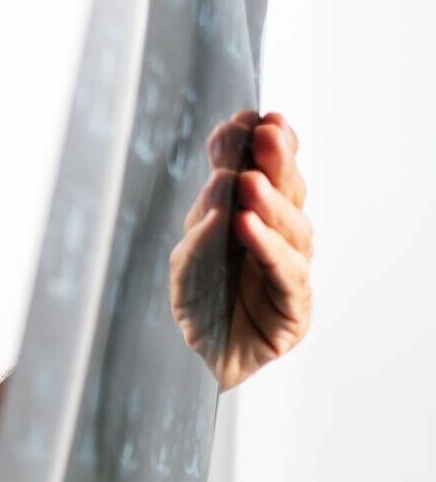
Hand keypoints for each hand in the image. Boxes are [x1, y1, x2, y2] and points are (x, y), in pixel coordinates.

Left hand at [171, 110, 312, 390]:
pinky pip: (286, 273)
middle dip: (277, 160)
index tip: (252, 116)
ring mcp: (290, 272)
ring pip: (292, 229)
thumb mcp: (187, 257)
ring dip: (270, 202)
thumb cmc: (195, 307)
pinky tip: (249, 226)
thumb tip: (220, 181)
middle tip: (266, 132)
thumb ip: (202, 221)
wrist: (191, 366)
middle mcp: (278, 240)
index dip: (263, 145)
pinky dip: (267, 248)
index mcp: (253, 219)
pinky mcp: (295, 309)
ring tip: (249, 181)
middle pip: (287, 193)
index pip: (265, 174)